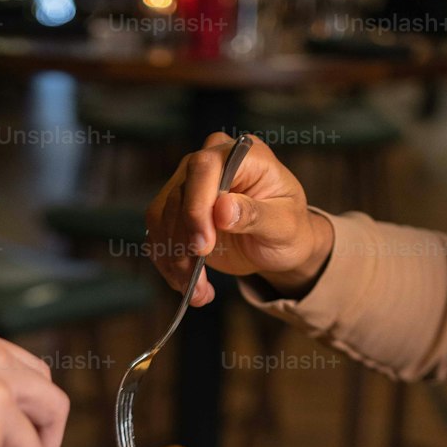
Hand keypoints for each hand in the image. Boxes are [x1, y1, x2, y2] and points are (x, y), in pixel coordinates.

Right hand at [145, 132, 334, 304]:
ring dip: (174, 261)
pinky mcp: (175, 210)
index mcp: (243, 154)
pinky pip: (158, 235)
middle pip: (178, 194)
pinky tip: (191, 287)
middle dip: (184, 242)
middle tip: (198, 280)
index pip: (204, 167)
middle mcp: (210, 163)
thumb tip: (224, 209)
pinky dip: (169, 265)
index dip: (197, 206)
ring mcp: (188, 185)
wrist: (277, 245)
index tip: (202, 246)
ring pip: (161, 217)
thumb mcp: (284, 225)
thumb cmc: (288, 229)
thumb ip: (256, 214)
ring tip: (197, 292)